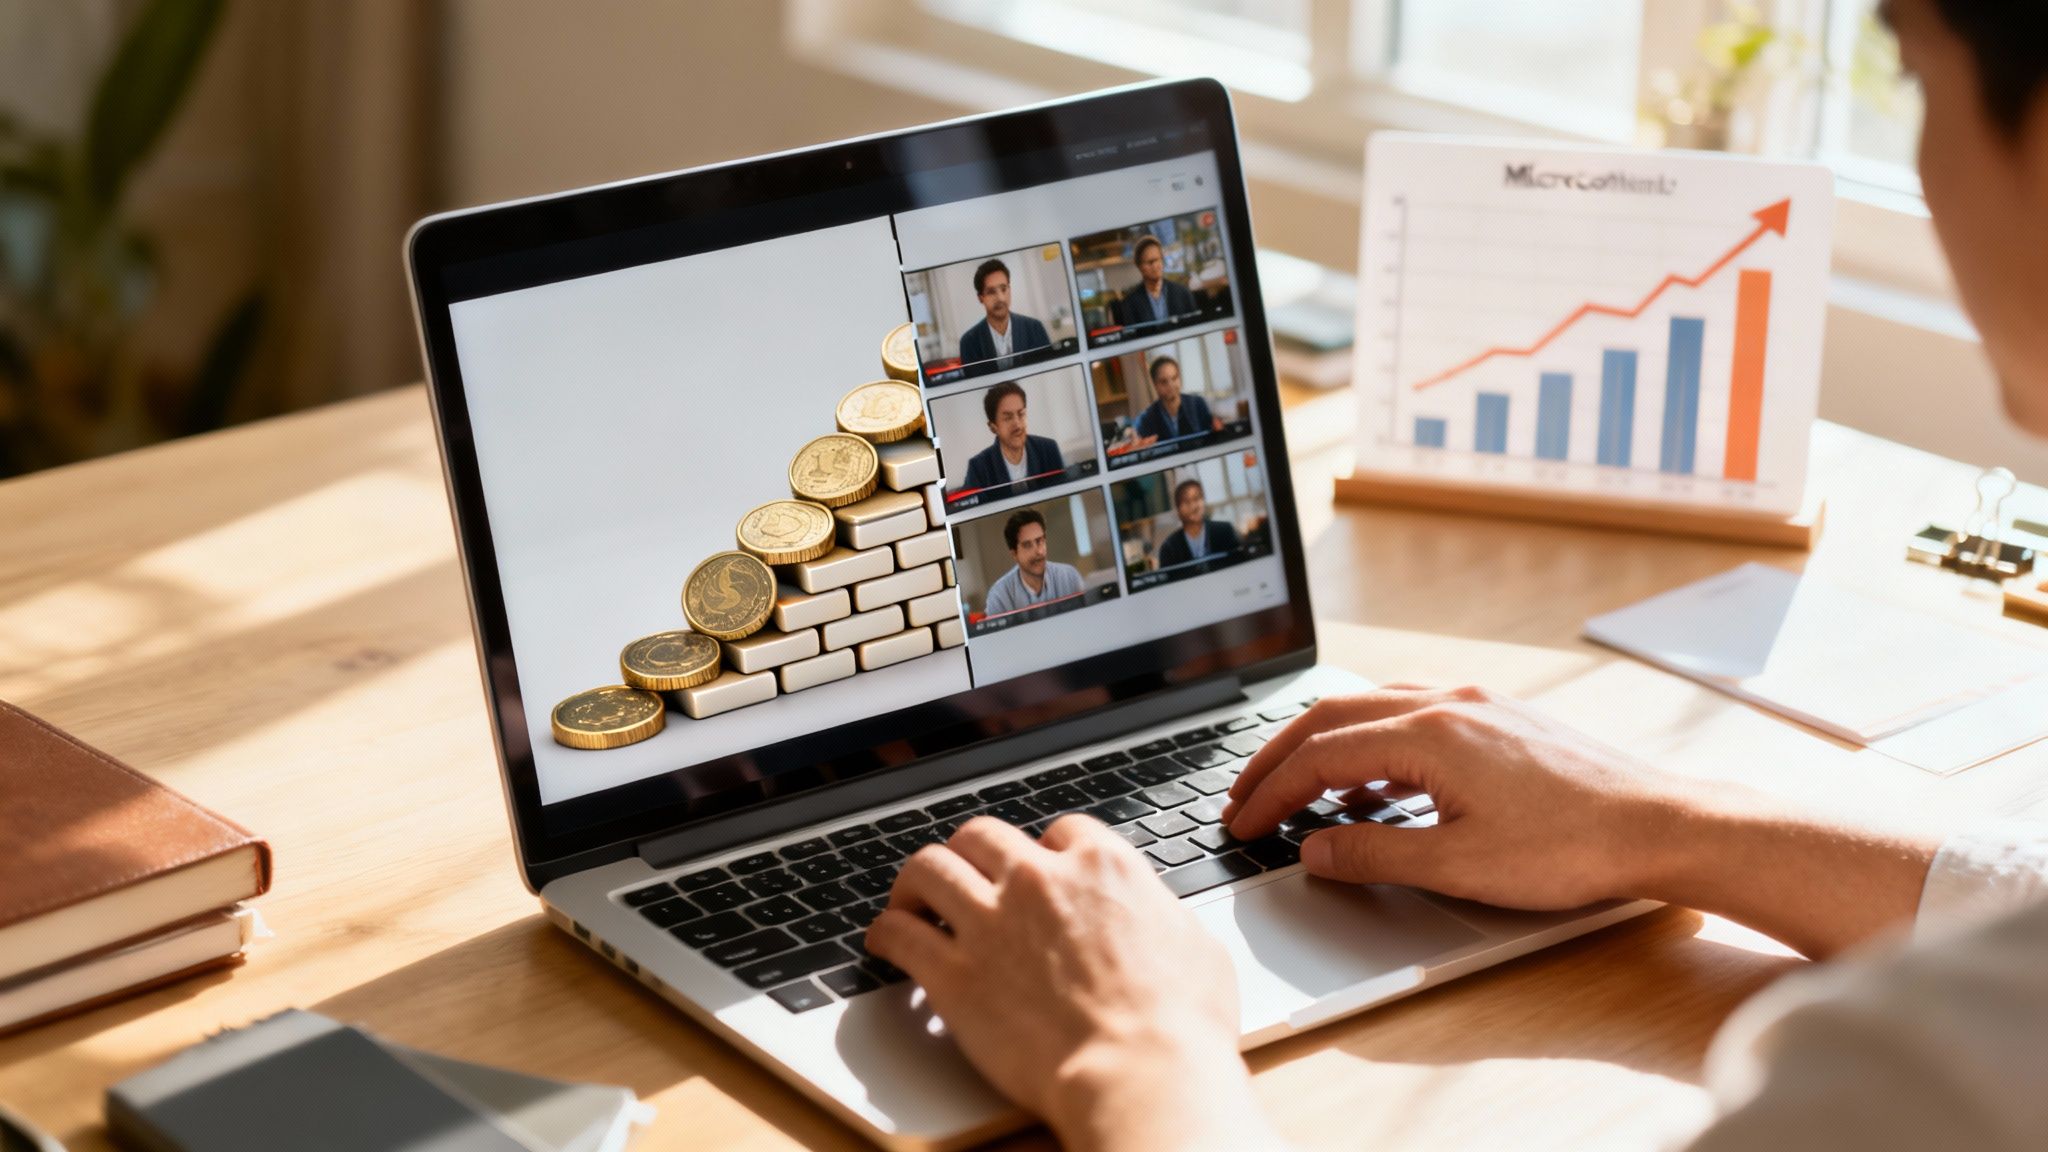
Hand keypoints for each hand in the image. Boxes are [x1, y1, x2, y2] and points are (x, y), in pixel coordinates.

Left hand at [866, 815, 1281, 1151]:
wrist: (1138, 1073)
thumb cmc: (1178, 1024)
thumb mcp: (1193, 944)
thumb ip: (1158, 913)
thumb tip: (1154, 915)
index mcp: (1101, 867)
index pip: (1060, 831)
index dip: (1046, 852)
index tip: (1038, 871)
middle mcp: (1038, 881)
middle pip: (983, 836)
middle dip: (972, 851)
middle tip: (965, 873)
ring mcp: (991, 923)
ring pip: (930, 867)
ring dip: (918, 880)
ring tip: (912, 898)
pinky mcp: (953, 974)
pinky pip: (900, 934)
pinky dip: (886, 932)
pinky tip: (885, 941)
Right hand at [1222, 686, 1940, 957]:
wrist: (1662, 827)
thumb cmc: (1572, 848)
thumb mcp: (1458, 865)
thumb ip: (1374, 855)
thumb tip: (1314, 849)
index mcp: (1429, 733)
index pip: (1320, 755)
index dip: (1269, 791)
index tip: (1239, 823)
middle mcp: (1447, 703)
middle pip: (1332, 716)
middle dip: (1278, 758)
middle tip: (1241, 797)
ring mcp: (1476, 706)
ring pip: (1370, 708)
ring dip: (1322, 746)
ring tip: (1293, 790)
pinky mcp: (1499, 720)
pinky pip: (1410, 717)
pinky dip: (1370, 747)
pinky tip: (1370, 790)